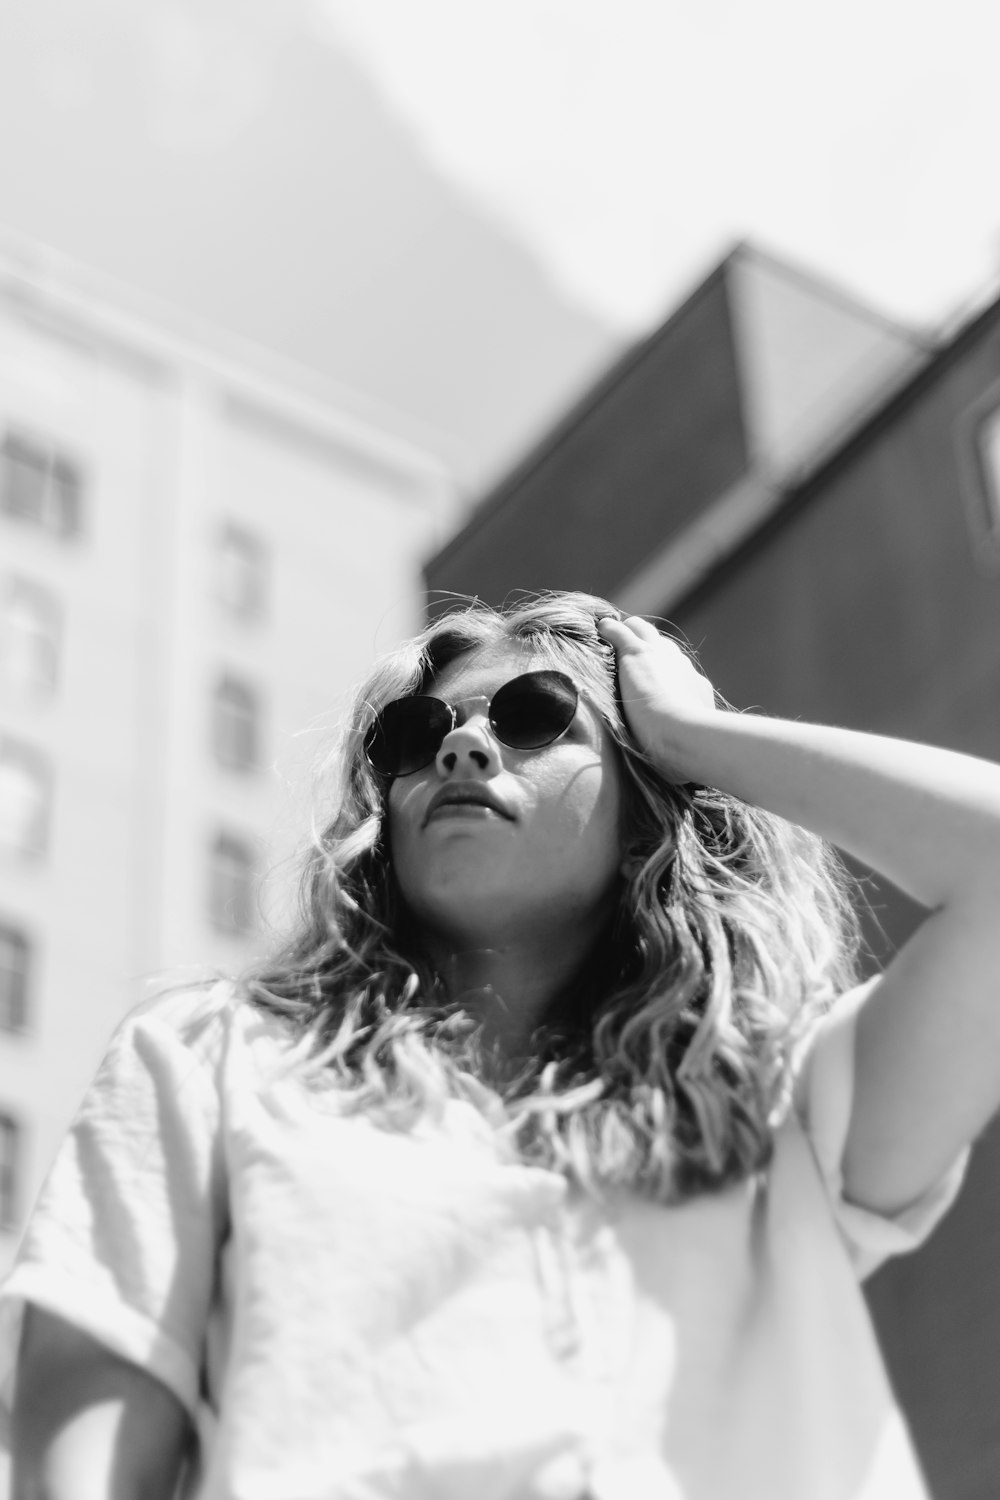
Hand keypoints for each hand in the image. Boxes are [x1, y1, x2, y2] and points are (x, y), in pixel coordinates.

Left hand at [597, 614, 716, 781]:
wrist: (681, 735)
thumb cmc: (684, 756)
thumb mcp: (686, 757)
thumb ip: (680, 760)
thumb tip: (681, 780)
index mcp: (695, 690)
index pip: (681, 675)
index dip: (668, 676)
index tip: (657, 682)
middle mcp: (682, 668)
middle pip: (666, 648)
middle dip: (652, 648)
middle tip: (636, 652)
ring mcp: (660, 657)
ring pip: (644, 631)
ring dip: (631, 631)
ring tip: (617, 632)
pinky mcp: (637, 653)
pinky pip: (621, 631)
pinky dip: (611, 629)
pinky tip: (601, 628)